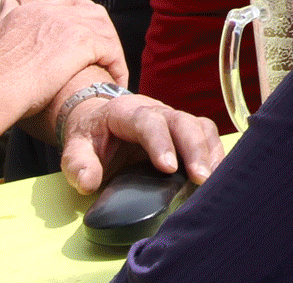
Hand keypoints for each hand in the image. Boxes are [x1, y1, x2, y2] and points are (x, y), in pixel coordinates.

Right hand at [0, 0, 128, 113]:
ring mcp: (70, 24)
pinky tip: (116, 82)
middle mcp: (53, 11)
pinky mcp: (83, 42)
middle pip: (92, 11)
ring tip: (114, 71)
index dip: (80, 12)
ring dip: (112, 51)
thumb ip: (5, 17)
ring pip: (105, 30)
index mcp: (32, 9)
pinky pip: (111, 51)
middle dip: (102, 31)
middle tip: (106, 53)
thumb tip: (9, 3)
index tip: (85, 30)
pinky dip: (118, 66)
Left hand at [60, 91, 223, 194]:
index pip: (148, 121)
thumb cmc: (91, 138)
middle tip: (201, 177)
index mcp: (126, 112)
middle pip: (181, 121)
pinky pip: (206, 134)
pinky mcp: (184, 130)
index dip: (160, 142)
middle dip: (194, 148)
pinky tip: (217, 173)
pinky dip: (215, 151)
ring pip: (199, 126)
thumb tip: (88, 183)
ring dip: (209, 151)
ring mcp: (172, 119)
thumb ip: (78, 164)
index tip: (168, 168)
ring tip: (212, 178)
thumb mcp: (75, 149)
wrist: (100, 123)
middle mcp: (155, 110)